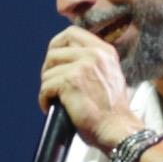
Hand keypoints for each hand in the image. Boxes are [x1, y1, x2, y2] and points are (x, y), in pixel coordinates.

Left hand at [37, 18, 146, 156]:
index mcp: (104, 50)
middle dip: (48, 69)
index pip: (71, 32)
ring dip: (47, 88)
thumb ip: (92, 62)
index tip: (53, 61)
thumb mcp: (109, 75)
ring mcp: (82, 66)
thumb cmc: (111, 110)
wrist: (118, 129)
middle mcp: (94, 54)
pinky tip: (51, 107)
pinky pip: (45, 87)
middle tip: (51, 84)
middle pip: (54, 51)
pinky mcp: (70, 82)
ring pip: (48, 72)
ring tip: (55, 100)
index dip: (56, 45)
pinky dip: (44, 100)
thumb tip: (66, 58)